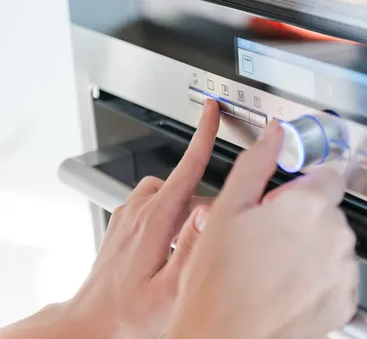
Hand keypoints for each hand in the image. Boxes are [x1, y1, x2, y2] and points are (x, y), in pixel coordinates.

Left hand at [63, 99, 220, 337]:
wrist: (91, 325)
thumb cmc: (129, 315)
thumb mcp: (171, 290)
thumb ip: (193, 247)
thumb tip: (212, 211)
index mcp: (155, 220)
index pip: (186, 167)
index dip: (203, 135)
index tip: (210, 109)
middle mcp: (139, 211)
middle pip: (185, 183)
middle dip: (205, 197)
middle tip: (215, 231)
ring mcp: (128, 215)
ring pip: (170, 192)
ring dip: (187, 205)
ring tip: (193, 239)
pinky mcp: (124, 224)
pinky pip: (154, 202)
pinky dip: (171, 211)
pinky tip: (175, 242)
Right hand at [167, 121, 358, 338]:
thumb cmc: (219, 285)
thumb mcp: (227, 211)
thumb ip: (256, 163)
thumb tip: (275, 134)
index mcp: (307, 206)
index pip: (328, 175)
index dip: (301, 187)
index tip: (284, 201)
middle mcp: (335, 235)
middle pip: (329, 210)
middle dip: (303, 218)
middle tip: (266, 239)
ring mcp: (343, 271)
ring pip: (333, 243)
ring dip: (312, 248)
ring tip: (272, 267)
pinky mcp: (345, 300)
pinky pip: (337, 276)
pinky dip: (318, 279)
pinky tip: (287, 287)